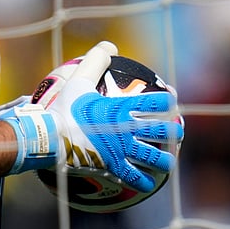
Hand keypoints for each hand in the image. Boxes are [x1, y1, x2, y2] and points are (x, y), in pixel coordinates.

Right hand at [3, 41, 181, 191]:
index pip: (157, 102)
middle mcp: (128, 129)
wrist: (51, 137)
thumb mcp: (78, 80)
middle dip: (174, 131)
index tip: (171, 98)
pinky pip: (133, 177)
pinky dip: (143, 181)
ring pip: (154, 157)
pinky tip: (149, 184)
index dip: (168, 99)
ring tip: (168, 161)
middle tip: (178, 132)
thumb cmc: (64, 108)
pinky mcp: (113, 167)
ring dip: (164, 160)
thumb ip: (95, 60)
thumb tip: (110, 45)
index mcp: (123, 108)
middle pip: (162, 131)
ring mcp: (122, 150)